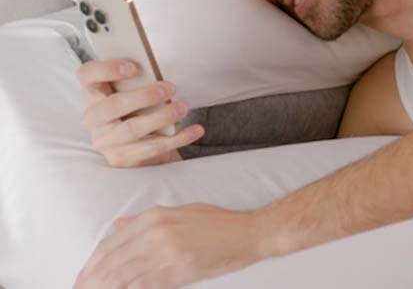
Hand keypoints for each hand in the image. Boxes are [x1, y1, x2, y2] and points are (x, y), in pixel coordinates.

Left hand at [74, 203, 270, 287]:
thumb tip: (118, 226)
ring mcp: (168, 253)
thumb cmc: (217, 222)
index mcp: (156, 216)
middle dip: (92, 280)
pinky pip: (145, 287)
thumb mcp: (181, 212)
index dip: (93, 264)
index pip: (113, 242)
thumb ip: (146, 220)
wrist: (248, 233)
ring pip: (124, 277)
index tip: (83, 278)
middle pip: (113, 261)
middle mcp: (157, 232)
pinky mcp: (179, 272)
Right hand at [77, 59, 204, 166]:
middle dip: (144, 96)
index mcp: (94, 94)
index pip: (88, 75)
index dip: (106, 69)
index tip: (134, 66)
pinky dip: (178, 138)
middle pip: (112, 105)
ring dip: (162, 116)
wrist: (143, 148)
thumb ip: (138, 81)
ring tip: (182, 107)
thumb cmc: (140, 110)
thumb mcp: (135, 92)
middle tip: (170, 88)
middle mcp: (93, 119)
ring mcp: (105, 142)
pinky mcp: (122, 159)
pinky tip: (195, 130)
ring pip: (132, 129)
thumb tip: (158, 72)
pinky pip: (152, 148)